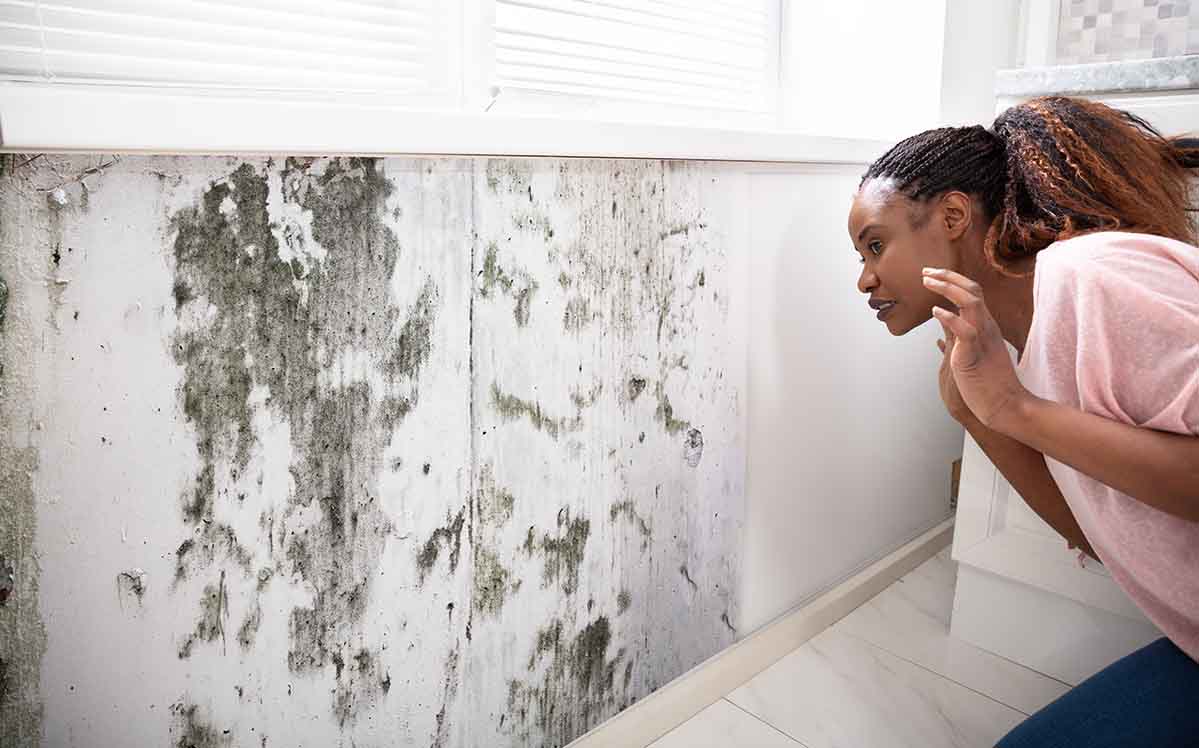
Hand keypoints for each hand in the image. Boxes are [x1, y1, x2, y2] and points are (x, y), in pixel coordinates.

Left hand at [922, 268, 1029, 431]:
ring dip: (948, 288)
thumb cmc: (988, 383)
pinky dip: (950, 319)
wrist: (1005, 406)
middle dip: (948, 276)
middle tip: (926, 271)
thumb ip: (957, 340)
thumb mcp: (970, 355)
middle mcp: (986, 328)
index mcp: (986, 326)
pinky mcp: (974, 356)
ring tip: (927, 282)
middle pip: (973, 290)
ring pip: (971, 303)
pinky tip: (935, 312)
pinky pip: (966, 331)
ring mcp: (982, 340)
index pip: (973, 293)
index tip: (932, 275)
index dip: (953, 280)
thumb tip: (940, 333)